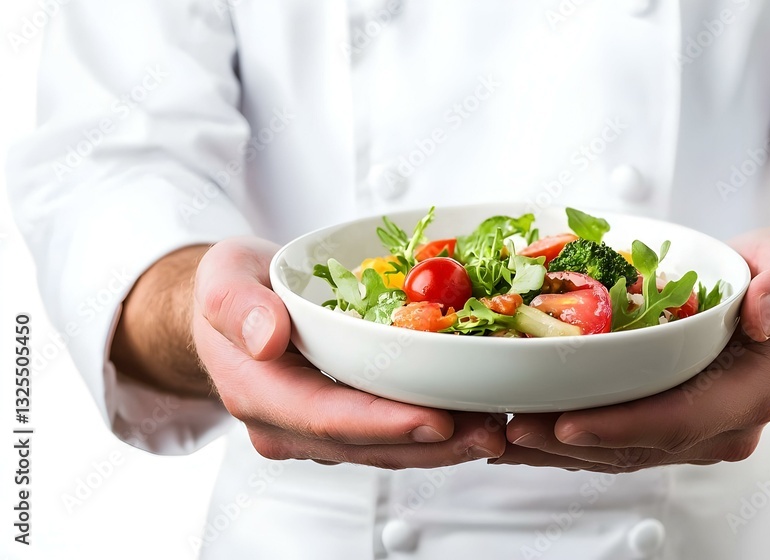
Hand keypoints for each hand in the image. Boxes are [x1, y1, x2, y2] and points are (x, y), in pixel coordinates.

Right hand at [119, 236, 504, 467]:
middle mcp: (289, 425)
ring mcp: (318, 431)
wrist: (236, 305)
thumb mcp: (222, 278)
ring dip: (445, 444)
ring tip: (497, 427)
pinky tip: (475, 414)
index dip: (387, 423)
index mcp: (259, 393)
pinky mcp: (345, 423)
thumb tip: (266, 338)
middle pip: (370, 445)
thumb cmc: (232, 288)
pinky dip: (435, 428)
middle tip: (493, 430)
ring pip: (387, 449)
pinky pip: (391, 434)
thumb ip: (237, 307)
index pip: (328, 417)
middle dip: (434, 443)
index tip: (440, 418)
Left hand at [494, 227, 769, 471]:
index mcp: (747, 393)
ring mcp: (687, 435)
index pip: (678, 419)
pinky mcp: (659, 431)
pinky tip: (516, 434)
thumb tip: (763, 313)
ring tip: (496, 435)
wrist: (769, 305)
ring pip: (612, 454)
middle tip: (509, 428)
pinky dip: (560, 442)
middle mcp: (717, 428)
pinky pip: (606, 444)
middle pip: (633, 446)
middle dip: (567, 443)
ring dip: (553, 451)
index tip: (566, 423)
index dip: (619, 426)